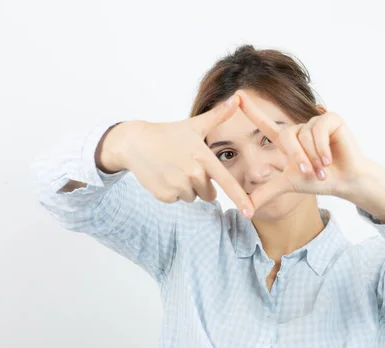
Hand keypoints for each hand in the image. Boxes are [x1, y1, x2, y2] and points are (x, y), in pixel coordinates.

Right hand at [119, 95, 254, 215]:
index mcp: (203, 158)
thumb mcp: (194, 125)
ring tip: (174, 169)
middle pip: (209, 194)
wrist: (135, 143)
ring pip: (192, 197)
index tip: (249, 212)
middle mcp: (192, 173)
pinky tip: (164, 176)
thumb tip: (238, 98)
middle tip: (186, 167)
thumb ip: (218, 116)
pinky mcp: (165, 195)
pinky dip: (172, 192)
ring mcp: (178, 185)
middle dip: (201, 185)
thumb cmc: (168, 133)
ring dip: (186, 189)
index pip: (227, 182)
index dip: (240, 198)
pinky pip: (177, 200)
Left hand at [235, 89, 368, 210]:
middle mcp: (299, 128)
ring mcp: (314, 122)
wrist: (345, 180)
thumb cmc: (319, 181)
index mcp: (287, 140)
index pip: (264, 123)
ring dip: (314, 157)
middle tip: (310, 174)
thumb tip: (245, 210)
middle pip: (287, 136)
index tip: (237, 95)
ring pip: (305, 135)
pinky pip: (318, 130)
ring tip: (324, 169)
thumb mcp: (288, 185)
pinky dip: (322, 147)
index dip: (251, 110)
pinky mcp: (330, 118)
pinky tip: (330, 159)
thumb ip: (265, 193)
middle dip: (298, 158)